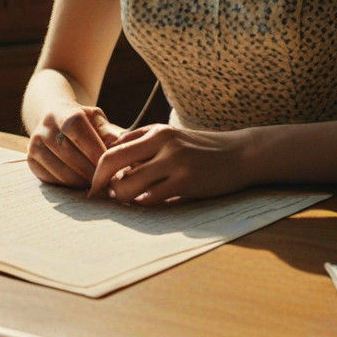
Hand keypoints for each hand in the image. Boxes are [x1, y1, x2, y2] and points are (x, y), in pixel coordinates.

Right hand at [26, 104, 123, 188]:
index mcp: (63, 112)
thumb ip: (107, 131)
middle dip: (89, 169)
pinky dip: (67, 185)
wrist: (51, 116)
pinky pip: (49, 178)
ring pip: (59, 169)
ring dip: (80, 181)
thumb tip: (119, 146)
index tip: (108, 164)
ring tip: (96, 185)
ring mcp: (35, 145)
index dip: (92, 148)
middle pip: (67, 152)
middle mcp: (45, 127)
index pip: (76, 130)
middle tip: (106, 181)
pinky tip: (80, 185)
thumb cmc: (80, 120)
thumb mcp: (94, 118)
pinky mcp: (31, 161)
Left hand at [88, 123, 247, 204]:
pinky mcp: (185, 182)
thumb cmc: (203, 149)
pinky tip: (147, 205)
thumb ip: (145, 145)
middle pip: (112, 161)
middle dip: (98, 182)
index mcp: (156, 130)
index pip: (113, 148)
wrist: (241, 154)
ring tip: (125, 202)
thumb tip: (113, 162)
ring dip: (120, 198)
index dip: (98, 169)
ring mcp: (174, 161)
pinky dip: (142, 205)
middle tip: (95, 197)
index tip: (96, 185)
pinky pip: (150, 199)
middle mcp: (162, 142)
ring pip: (127, 185)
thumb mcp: (173, 137)